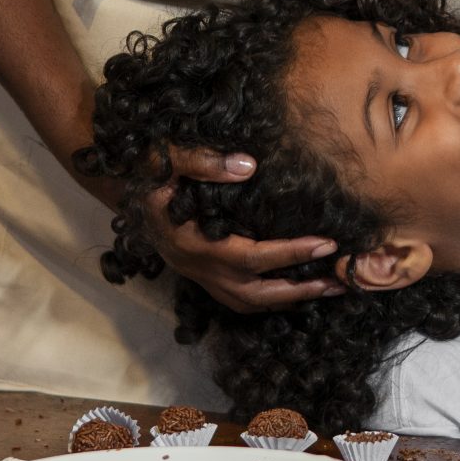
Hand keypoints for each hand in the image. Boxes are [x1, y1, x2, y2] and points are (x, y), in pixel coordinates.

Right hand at [148, 147, 341, 311]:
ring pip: (247, 303)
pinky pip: (238, 298)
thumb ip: (203, 161)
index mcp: (191, 243)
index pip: (251, 257)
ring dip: (289, 300)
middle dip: (300, 291)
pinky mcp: (199, 274)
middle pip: (255, 294)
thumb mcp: (167, 157)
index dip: (291, 253)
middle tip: (341, 282)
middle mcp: (195, 267)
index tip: (327, 244)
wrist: (118, 183)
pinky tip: (294, 288)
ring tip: (328, 289)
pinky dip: (269, 298)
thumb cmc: (147, 166)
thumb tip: (249, 166)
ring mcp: (196, 275)